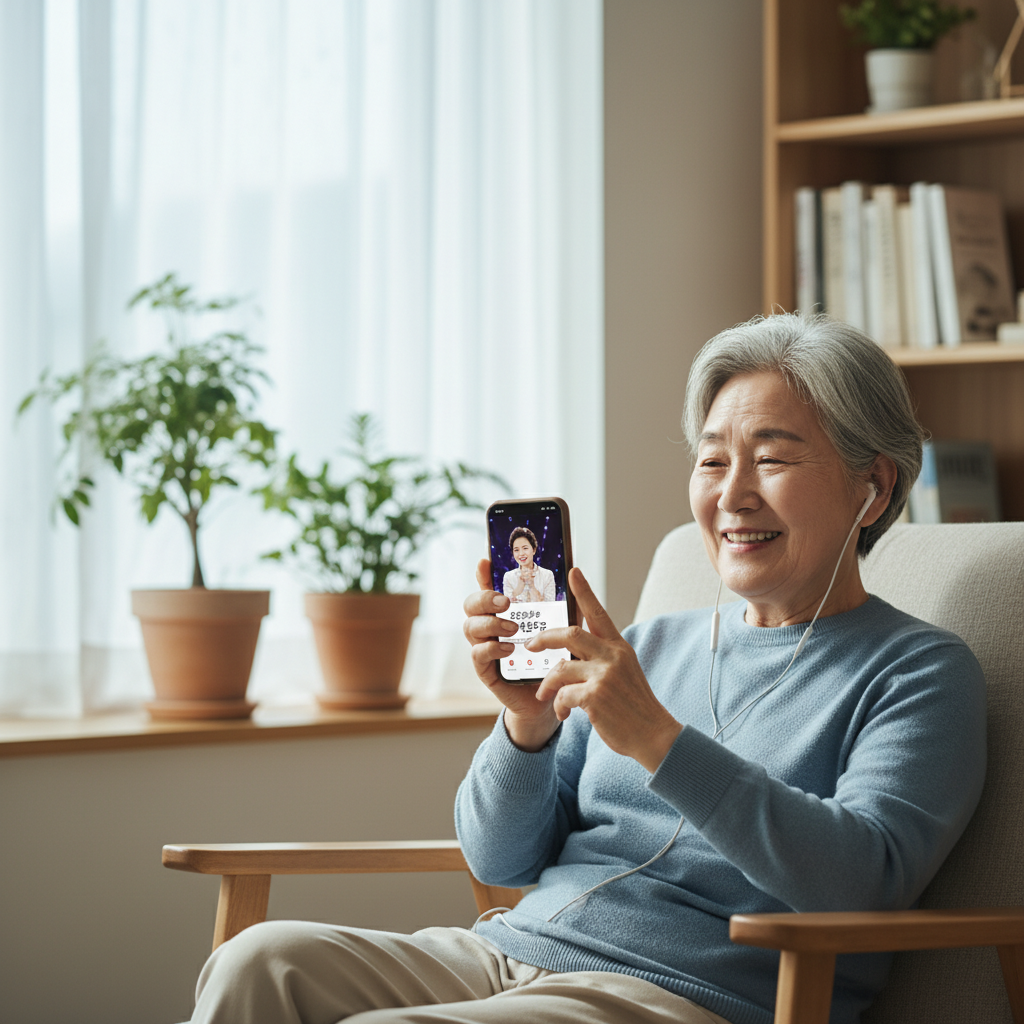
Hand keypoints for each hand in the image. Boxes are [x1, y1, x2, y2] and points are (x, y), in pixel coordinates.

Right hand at [463, 559, 559, 750]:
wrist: (551, 697)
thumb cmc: (554, 658)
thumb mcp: (562, 627)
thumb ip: (564, 605)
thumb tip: (575, 573)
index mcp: (504, 613)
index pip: (486, 588)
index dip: (482, 574)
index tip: (485, 561)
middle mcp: (489, 627)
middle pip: (471, 604)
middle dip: (484, 598)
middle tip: (505, 601)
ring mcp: (484, 648)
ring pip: (470, 627)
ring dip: (491, 623)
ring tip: (513, 628)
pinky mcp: (486, 670)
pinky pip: (477, 654)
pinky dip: (492, 649)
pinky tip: (509, 650)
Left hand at [527, 567, 681, 772]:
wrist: (653, 734)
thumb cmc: (633, 706)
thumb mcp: (623, 672)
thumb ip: (601, 658)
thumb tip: (569, 654)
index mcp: (619, 647)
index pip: (598, 613)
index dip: (584, 591)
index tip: (573, 571)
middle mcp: (612, 656)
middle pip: (570, 634)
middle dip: (545, 638)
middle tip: (530, 644)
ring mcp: (604, 675)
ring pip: (560, 668)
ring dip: (547, 684)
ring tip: (544, 695)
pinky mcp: (595, 696)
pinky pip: (564, 695)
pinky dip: (559, 706)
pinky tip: (565, 715)